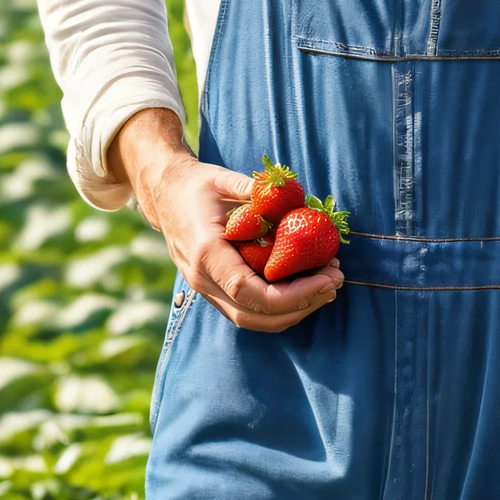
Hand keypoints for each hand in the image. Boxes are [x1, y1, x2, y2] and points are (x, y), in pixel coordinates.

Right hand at [107, 108, 343, 332]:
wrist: (164, 196)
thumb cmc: (195, 186)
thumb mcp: (222, 178)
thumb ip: (253, 188)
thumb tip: (290, 193)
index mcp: (205, 252)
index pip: (249, 291)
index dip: (292, 294)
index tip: (325, 279)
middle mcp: (202, 278)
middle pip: (255, 315)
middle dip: (301, 306)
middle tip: (335, 283)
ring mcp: (205, 289)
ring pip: (252, 320)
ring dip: (293, 312)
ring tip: (326, 288)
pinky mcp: (213, 290)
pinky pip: (248, 312)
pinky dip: (279, 308)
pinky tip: (304, 288)